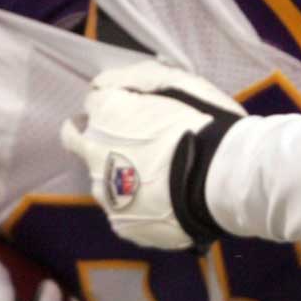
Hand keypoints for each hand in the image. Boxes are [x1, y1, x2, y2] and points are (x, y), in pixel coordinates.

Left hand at [58, 60, 244, 249]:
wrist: (222, 184)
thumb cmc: (204, 126)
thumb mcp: (179, 82)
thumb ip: (136, 77)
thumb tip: (104, 81)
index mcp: (107, 112)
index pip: (93, 101)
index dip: (113, 104)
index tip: (132, 112)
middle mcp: (94, 152)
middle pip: (78, 139)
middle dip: (95, 137)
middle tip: (129, 142)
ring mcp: (105, 192)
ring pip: (100, 178)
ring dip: (117, 174)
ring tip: (155, 177)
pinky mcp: (120, 224)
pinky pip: (122, 209)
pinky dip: (136, 203)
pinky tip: (163, 202)